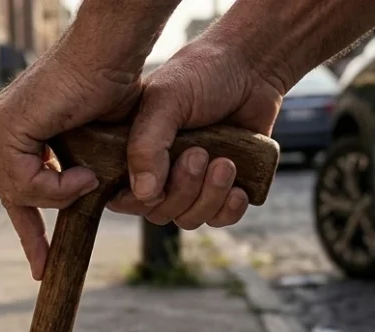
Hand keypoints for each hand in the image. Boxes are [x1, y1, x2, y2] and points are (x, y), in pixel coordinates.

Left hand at [0, 28, 146, 279]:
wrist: (113, 54)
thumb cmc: (116, 87)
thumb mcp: (99, 143)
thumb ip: (83, 169)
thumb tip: (85, 196)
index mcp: (20, 127)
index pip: (16, 185)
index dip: (30, 225)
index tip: (40, 262)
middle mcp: (3, 125)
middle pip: (13, 192)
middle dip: (31, 232)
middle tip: (43, 265)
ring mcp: (1, 124)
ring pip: (18, 191)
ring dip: (59, 198)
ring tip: (89, 183)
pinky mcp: (7, 126)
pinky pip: (24, 181)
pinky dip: (55, 188)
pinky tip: (84, 176)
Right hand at [112, 38, 284, 229]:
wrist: (252, 68)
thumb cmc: (202, 74)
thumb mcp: (165, 101)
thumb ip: (147, 145)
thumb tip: (144, 194)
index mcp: (134, 153)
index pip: (122, 198)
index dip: (140, 199)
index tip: (159, 179)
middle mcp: (158, 172)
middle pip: (158, 213)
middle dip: (183, 190)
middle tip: (200, 154)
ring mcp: (190, 182)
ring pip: (188, 219)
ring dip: (209, 197)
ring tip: (225, 163)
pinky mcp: (222, 188)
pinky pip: (219, 220)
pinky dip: (228, 210)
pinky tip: (238, 189)